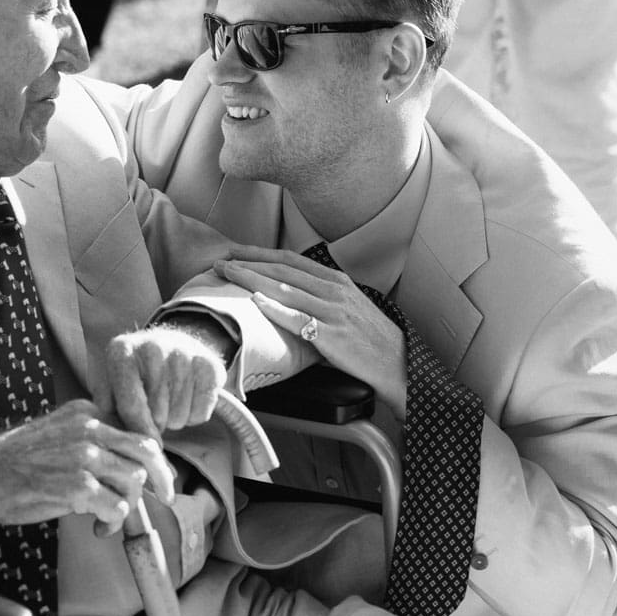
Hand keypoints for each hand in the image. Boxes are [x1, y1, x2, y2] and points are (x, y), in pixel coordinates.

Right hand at [0, 399, 174, 536]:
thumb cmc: (14, 461)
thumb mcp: (56, 431)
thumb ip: (88, 439)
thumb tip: (122, 465)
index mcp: (85, 412)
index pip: (134, 428)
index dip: (150, 454)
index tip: (157, 472)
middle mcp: (89, 429)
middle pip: (147, 449)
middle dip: (162, 476)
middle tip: (167, 495)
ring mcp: (85, 457)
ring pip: (133, 481)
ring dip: (126, 506)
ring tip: (106, 520)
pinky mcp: (79, 486)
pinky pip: (117, 507)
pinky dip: (112, 522)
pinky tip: (97, 528)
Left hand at [104, 324, 228, 443]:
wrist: (171, 343)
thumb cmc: (133, 373)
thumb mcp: (109, 384)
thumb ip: (106, 411)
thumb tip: (120, 440)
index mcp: (122, 352)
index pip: (131, 406)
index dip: (137, 432)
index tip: (144, 445)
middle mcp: (154, 347)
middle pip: (158, 415)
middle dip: (155, 422)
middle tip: (153, 408)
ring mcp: (184, 353)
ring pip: (180, 417)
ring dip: (174, 419)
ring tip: (169, 399)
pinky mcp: (210, 365)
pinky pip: (201, 414)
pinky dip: (194, 415)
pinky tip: (187, 396)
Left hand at [213, 247, 407, 418]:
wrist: (396, 364)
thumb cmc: (369, 338)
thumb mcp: (347, 306)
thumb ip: (320, 296)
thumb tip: (288, 292)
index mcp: (336, 280)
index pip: (290, 259)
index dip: (260, 253)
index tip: (236, 251)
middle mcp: (333, 290)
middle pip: (282, 269)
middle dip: (248, 262)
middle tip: (220, 260)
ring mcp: (333, 311)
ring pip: (285, 288)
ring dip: (252, 279)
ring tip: (227, 275)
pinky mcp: (332, 335)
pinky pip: (298, 319)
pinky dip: (276, 308)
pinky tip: (256, 302)